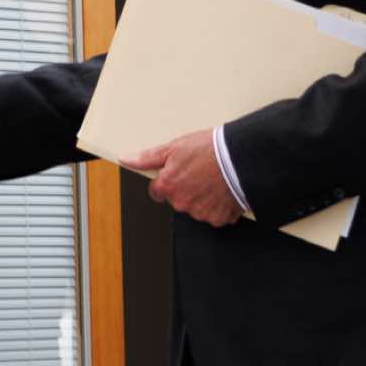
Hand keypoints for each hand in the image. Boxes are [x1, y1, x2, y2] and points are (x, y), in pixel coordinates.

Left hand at [122, 130, 240, 227]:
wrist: (238, 158)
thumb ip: (148, 157)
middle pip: (177, 200)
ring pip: (196, 208)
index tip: (176, 176)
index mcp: (168, 186)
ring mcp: (200, 212)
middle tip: (199, 173)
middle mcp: (181, 203)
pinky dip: (218, 205)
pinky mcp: (218, 218)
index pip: (156, 192)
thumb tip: (127, 159)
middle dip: (186, 189)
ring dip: (202, 198)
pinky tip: (222, 190)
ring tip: (213, 180)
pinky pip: (214, 214)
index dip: (166, 182)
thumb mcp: (175, 147)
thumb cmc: (209, 149)